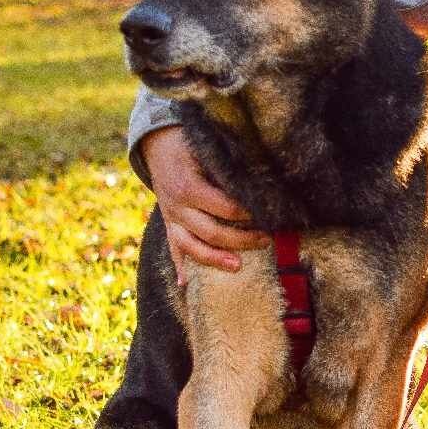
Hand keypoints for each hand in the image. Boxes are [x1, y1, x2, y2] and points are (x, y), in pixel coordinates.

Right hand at [140, 127, 268, 277]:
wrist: (158, 144)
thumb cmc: (191, 143)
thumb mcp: (208, 149)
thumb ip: (228, 167)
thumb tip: (261, 180)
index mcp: (188, 186)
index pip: (224, 207)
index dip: (248, 214)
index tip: (269, 215)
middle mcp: (176, 206)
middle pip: (210, 232)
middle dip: (241, 239)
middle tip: (266, 240)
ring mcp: (171, 217)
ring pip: (190, 246)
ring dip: (214, 259)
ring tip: (237, 267)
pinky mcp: (168, 224)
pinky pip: (173, 248)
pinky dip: (179, 266)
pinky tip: (186, 285)